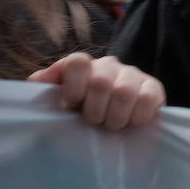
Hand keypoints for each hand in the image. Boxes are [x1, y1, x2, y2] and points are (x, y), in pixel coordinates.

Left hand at [28, 53, 165, 129]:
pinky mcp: (154, 88)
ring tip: (111, 125)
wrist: (118, 126)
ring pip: (123, 92)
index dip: (74, 87)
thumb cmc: (83, 115)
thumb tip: (35, 81)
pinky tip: (131, 122)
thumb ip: (45, 91)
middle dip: (94, 111)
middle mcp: (109, 65)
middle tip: (94, 122)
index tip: (71, 107)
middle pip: (100, 82)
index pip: (78, 62)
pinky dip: (136, 117)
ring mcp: (133, 74)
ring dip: (114, 117)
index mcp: (84, 66)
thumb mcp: (60, 104)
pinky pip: (146, 99)